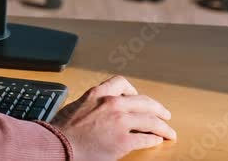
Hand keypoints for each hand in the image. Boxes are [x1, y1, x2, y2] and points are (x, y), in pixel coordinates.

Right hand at [52, 76, 175, 160]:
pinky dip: (154, 140)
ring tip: (168, 132)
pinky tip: (156, 141)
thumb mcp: (77, 106)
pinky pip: (146, 139)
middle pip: (145, 102)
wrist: (58, 144)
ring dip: (163, 127)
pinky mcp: (123, 142)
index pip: (122, 83)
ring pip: (151, 121)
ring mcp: (120, 123)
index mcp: (98, 94)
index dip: (134, 90)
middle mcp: (112, 104)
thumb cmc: (62, 129)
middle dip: (158, 109)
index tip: (138, 97)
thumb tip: (100, 109)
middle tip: (165, 115)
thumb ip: (92, 104)